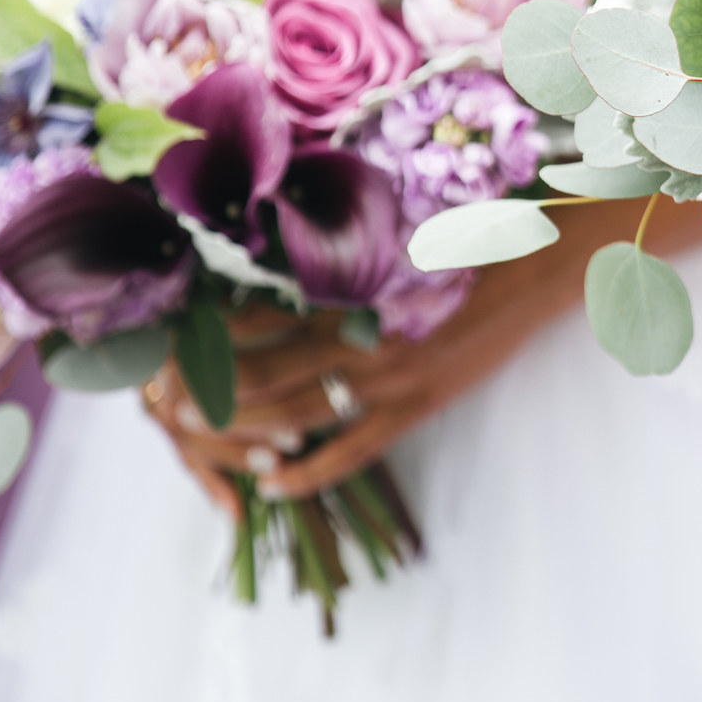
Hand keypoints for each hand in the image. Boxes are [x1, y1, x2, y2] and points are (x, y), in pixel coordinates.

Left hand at [141, 195, 701, 511]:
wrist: (550, 257)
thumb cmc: (475, 222)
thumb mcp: (399, 217)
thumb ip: (341, 234)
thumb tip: (274, 229)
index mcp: (349, 280)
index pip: (251, 312)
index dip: (199, 331)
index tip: (156, 337)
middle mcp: (361, 330)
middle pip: (257, 369)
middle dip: (200, 386)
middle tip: (151, 396)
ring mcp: (391, 374)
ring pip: (293, 413)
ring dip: (236, 429)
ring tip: (190, 435)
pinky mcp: (420, 404)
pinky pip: (352, 449)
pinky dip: (307, 472)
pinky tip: (270, 484)